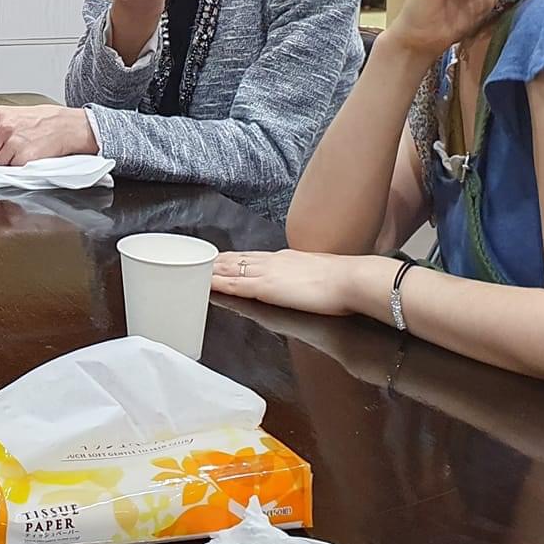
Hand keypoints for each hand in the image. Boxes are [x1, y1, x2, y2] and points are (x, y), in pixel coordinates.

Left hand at [0, 105, 98, 165]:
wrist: (67, 125)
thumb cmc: (43, 120)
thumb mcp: (12, 115)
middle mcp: (3, 127)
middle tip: (10, 149)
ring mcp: (13, 142)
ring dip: (7, 162)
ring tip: (22, 150)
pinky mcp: (24, 157)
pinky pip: (11, 169)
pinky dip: (18, 167)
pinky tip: (28, 155)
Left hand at [210, 249, 382, 317]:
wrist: (351, 279)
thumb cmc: (343, 280)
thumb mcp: (319, 271)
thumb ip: (305, 274)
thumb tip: (303, 280)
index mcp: (284, 258)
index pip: (251, 256)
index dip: (233, 257)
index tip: (219, 257)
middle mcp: (270, 261)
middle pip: (235, 258)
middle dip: (215, 261)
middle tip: (196, 260)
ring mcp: (265, 273)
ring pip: (229, 269)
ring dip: (210, 270)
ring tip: (192, 270)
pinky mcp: (264, 288)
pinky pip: (233, 285)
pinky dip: (217, 283)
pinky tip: (204, 284)